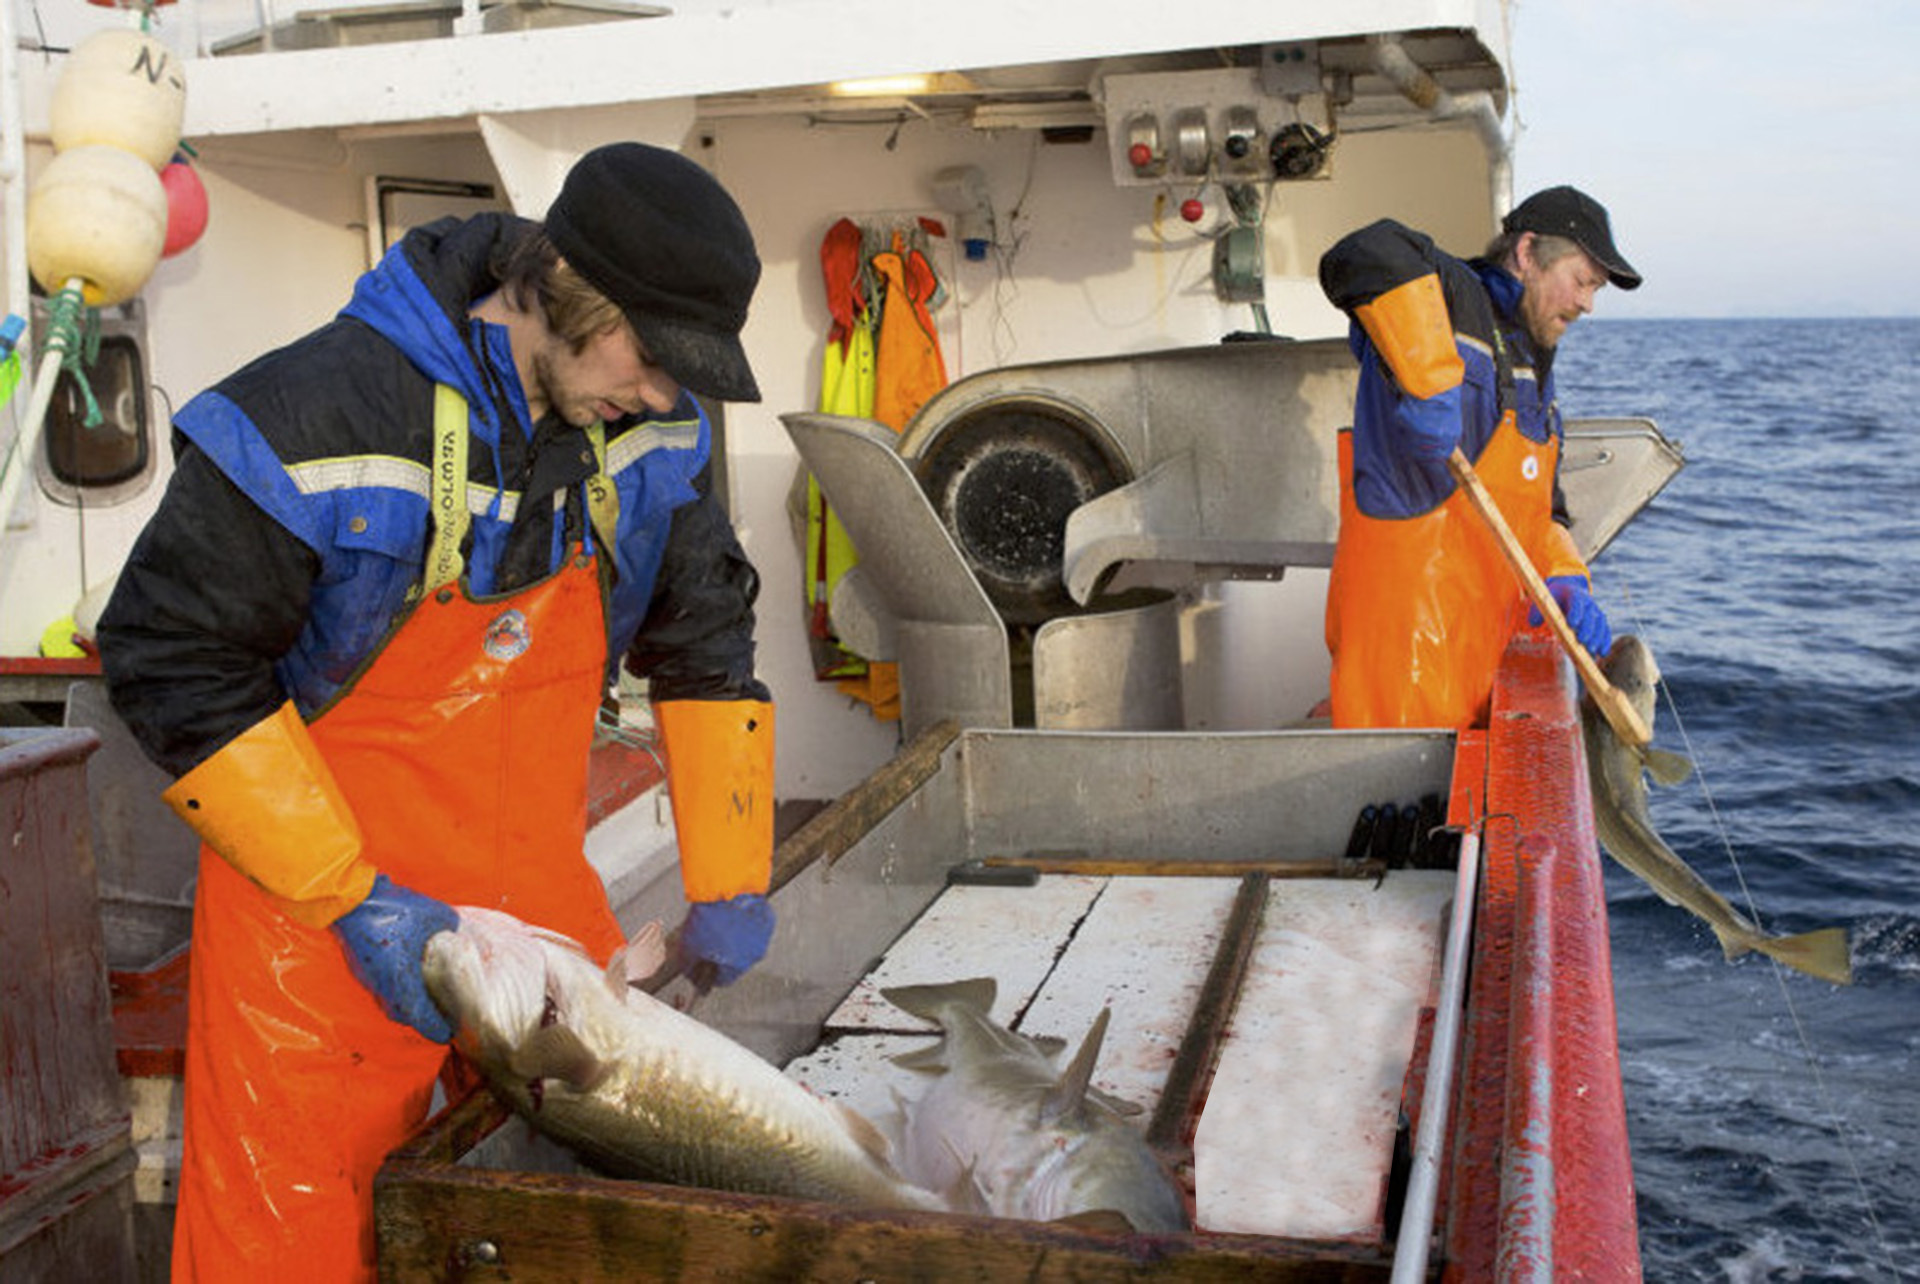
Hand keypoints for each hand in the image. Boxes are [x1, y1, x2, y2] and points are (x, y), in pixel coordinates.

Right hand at [332, 874, 458, 1040]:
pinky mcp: (360, 968)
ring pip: (390, 1003)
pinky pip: (381, 990)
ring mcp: (369, 978)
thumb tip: (461, 935)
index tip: (446, 1034)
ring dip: (408, 1007)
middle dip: (422, 1020)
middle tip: (440, 1021)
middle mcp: (383, 985)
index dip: (434, 1026)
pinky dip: (396, 992)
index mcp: (401, 978)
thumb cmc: (394, 907)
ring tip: (425, 1005)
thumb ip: (452, 928)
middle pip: (403, 1013)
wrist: (350, 899)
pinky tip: (406, 983)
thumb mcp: (435, 915)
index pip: (419, 1015)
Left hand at [679, 894, 774, 987]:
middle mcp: (754, 955)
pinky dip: (743, 924)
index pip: (721, 981)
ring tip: (718, 924)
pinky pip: (753, 927)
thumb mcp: (687, 945)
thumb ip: (687, 965)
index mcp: (736, 966)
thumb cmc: (710, 915)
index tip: (700, 966)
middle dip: (720, 954)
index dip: (706, 974)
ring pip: (746, 945)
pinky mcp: (767, 919)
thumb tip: (688, 970)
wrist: (725, 886)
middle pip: (734, 963)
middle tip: (707, 941)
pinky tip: (730, 914)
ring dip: (733, 939)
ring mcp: (763, 937)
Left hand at [1531, 574, 1612, 656]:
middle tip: (1582, 641)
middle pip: (1590, 616)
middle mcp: (1588, 602)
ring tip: (1592, 651)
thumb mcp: (1545, 600)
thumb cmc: (1555, 598)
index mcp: (1574, 594)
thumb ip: (1537, 611)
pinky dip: (1605, 642)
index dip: (1575, 612)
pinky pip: (1605, 631)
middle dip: (1587, 629)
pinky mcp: (1600, 621)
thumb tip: (1533, 623)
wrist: (1570, 590)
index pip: (1576, 602)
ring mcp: (1596, 612)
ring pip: (1600, 624)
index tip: (1572, 624)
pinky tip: (1602, 654)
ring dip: (1597, 638)